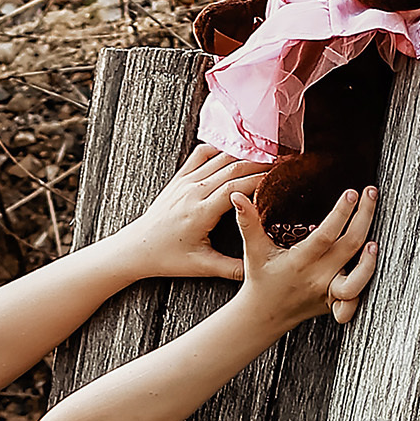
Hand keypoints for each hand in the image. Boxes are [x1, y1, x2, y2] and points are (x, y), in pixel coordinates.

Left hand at [112, 143, 270, 284]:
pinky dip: (219, 148)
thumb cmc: (168, 258)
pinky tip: (234, 149)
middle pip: (232, 167)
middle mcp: (193, 192)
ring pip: (219, 158)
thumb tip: (257, 272)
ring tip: (266, 153)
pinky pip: (200, 154)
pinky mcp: (179, 178)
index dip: (260, 179)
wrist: (138, 248)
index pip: (236, 187)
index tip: (280, 177)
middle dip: (259, 162)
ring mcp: (185, 182)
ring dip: (243, 153)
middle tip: (281, 161)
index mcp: (201, 212)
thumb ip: (231, 268)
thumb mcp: (202, 266)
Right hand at [231, 184, 380, 329]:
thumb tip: (237, 195)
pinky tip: (370, 263)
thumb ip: (248, 222)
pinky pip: (354, 298)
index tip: (351, 192)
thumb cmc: (261, 279)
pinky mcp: (334, 301)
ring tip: (376, 239)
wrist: (265, 315)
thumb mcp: (253, 250)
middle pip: (350, 246)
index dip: (342, 213)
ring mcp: (328, 291)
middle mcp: (317, 277)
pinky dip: (365, 284)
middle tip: (370, 192)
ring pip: (358, 280)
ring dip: (370, 261)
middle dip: (365, 217)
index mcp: (299, 262)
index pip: (326, 235)